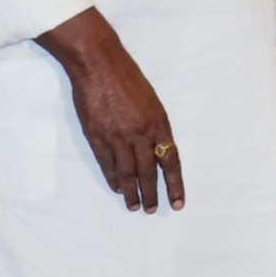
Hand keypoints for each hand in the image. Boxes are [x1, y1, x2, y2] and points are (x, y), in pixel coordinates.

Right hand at [37, 8, 182, 213]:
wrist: (100, 65)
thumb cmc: (128, 78)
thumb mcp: (151, 100)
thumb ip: (154, 125)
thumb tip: (158, 148)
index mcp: (159, 122)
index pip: (171, 160)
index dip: (175, 184)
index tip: (177, 203)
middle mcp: (141, 133)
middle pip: (149, 171)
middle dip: (152, 194)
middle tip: (151, 211)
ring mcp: (118, 136)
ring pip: (128, 173)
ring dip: (132, 192)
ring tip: (134, 207)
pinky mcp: (98, 137)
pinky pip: (108, 164)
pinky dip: (114, 179)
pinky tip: (118, 189)